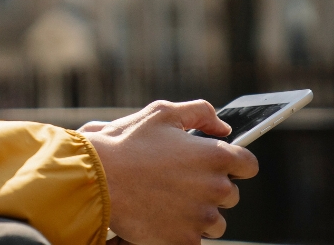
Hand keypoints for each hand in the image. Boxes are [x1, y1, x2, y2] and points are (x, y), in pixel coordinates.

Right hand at [81, 100, 257, 244]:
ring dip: (198, 213)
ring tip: (166, 200)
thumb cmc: (126, 143)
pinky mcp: (186, 240)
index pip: (249, 164)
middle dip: (209, 188)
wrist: (96, 178)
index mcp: (215, 156)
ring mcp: (202, 217)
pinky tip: (160, 215)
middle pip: (230, 194)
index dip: (234, 163)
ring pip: (215, 221)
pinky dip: (181, 231)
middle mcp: (216, 188)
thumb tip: (224, 127)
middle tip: (177, 181)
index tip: (217, 165)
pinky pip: (195, 239)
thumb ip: (200, 112)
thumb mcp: (161, 113)